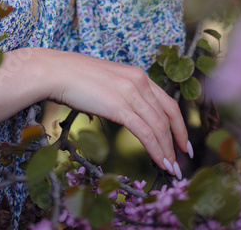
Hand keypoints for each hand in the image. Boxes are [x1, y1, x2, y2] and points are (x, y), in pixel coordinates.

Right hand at [49, 51, 190, 176]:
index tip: (183, 141)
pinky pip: (145, 133)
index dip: (179, 124)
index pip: (168, 102)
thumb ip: (123, 93)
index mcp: (137, 75)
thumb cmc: (76, 78)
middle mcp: (138, 81)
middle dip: (177, 141)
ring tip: (171, 168)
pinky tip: (160, 162)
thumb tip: (130, 113)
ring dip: (168, 151)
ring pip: (159, 127)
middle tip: (182, 161)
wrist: (57, 72)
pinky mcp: (119, 106)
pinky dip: (156, 150)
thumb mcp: (109, 82)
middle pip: (167, 116)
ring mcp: (130, 93)